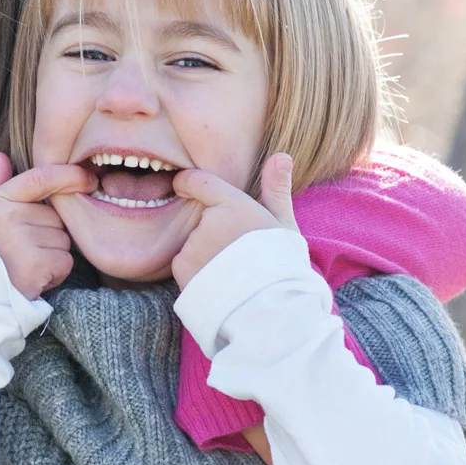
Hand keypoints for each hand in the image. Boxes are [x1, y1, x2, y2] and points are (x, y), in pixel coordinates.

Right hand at [0, 154, 89, 299]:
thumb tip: (1, 157)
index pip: (41, 178)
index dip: (68, 175)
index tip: (88, 179)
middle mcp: (11, 216)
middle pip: (56, 218)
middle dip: (49, 234)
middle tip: (24, 251)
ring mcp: (23, 240)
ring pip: (63, 241)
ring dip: (52, 255)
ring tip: (26, 265)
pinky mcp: (36, 264)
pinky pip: (64, 262)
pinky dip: (55, 274)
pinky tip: (33, 278)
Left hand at [170, 152, 296, 288]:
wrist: (268, 308)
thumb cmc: (282, 265)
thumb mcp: (284, 224)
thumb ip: (276, 189)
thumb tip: (281, 156)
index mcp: (235, 206)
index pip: (199, 182)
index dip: (190, 182)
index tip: (185, 185)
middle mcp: (209, 222)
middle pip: (201, 218)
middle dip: (213, 230)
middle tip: (238, 251)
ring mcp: (193, 245)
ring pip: (193, 242)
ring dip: (205, 251)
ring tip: (231, 269)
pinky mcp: (181, 268)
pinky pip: (184, 263)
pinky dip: (197, 270)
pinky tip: (219, 281)